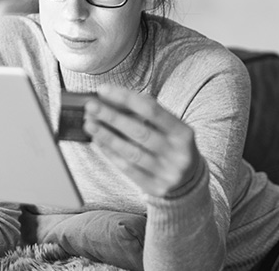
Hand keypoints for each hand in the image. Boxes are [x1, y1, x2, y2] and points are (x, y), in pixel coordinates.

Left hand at [83, 85, 200, 197]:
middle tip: (91, 106)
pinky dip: (110, 153)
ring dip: (106, 136)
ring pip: (130, 152)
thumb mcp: (169, 128)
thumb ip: (145, 114)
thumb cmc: (171, 145)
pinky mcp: (155, 188)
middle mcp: (178, 154)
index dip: (126, 98)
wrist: (189, 181)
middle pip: (139, 131)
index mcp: (184, 133)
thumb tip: (112, 99)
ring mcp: (167, 173)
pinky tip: (98, 141)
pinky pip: (127, 168)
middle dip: (111, 117)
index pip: (151, 110)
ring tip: (89, 123)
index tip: (104, 90)